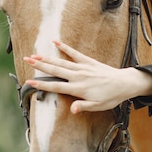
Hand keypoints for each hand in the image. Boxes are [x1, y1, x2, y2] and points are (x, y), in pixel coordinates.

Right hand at [23, 41, 151, 113]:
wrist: (125, 83)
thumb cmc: (111, 97)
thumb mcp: (98, 106)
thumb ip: (83, 107)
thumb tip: (72, 110)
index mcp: (79, 89)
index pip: (57, 86)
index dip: (42, 84)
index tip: (30, 81)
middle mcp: (79, 76)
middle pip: (55, 70)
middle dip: (40, 66)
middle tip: (26, 60)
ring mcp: (83, 68)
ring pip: (62, 62)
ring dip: (47, 58)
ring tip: (34, 54)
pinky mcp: (89, 61)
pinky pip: (75, 53)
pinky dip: (65, 47)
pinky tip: (55, 42)